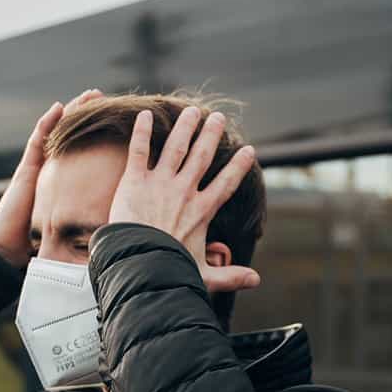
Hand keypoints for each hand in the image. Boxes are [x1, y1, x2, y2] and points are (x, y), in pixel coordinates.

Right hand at [0, 89, 102, 266]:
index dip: (94, 129)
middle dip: (85, 112)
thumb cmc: (39, 236)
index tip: (112, 115)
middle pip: (70, 132)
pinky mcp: (27, 165)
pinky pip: (38, 139)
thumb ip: (89, 215)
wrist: (11, 241)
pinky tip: (58, 107)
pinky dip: (47, 122)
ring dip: (71, 110)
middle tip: (102, 96)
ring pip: (56, 130)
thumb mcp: (72, 222)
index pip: (81, 146)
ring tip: (88, 95)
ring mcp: (38, 163)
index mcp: (63, 176)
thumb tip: (116, 219)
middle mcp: (51, 165)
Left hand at [106, 107, 259, 291]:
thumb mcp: (204, 275)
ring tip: (192, 111)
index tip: (249, 150)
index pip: (226, 183)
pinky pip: (139, 150)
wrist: (137, 263)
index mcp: (202, 210)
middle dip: (211, 135)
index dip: (238, 166)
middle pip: (202, 156)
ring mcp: (159, 183)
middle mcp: (184, 191)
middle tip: (218, 117)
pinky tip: (144, 114)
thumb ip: (230, 275)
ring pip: (176, 147)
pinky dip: (141, 131)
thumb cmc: (168, 271)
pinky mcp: (134, 181)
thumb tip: (256, 280)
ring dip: (185, 127)